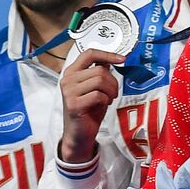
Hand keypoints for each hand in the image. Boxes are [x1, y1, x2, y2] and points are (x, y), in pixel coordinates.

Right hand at [58, 48, 123, 162]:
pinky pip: (99, 95)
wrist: (79, 134)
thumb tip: (112, 60)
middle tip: (113, 93)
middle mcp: (67, 79)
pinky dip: (106, 100)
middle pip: (99, 70)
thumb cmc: (89, 110)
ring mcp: (69, 92)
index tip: (122, 59)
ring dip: (111, 91)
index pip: (89, 54)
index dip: (107, 54)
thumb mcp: (95, 88)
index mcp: (71, 72)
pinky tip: (103, 105)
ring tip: (109, 99)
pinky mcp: (74, 104)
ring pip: (100, 80)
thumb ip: (99, 73)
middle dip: (113, 82)